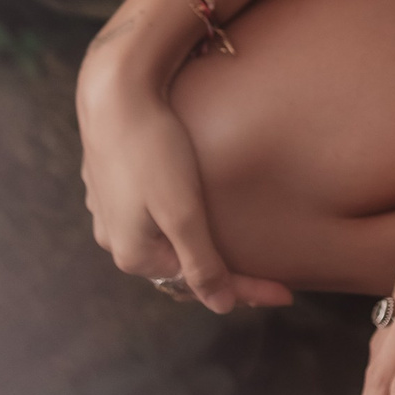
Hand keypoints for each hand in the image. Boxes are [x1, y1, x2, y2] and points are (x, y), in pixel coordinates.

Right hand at [77, 29, 292, 316]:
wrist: (114, 87)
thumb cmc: (154, 148)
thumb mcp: (183, 213)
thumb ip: (202, 264)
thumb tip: (220, 307)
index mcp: (132, 255)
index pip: (199, 284)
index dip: (247, 289)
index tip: (288, 293)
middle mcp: (112, 238)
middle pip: (177, 264)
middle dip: (216, 267)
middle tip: (262, 268)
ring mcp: (106, 207)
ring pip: (160, 236)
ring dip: (192, 241)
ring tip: (228, 236)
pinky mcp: (107, 178)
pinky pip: (146, 209)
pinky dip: (171, 215)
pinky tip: (189, 201)